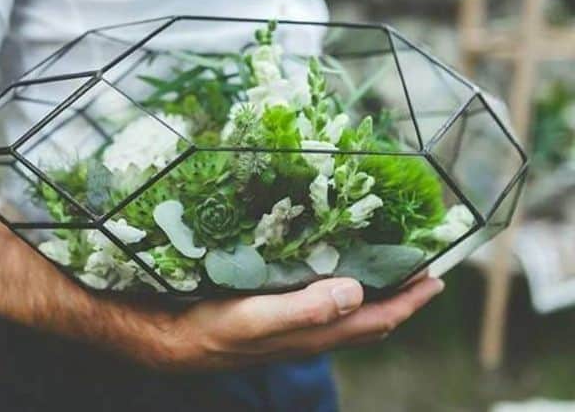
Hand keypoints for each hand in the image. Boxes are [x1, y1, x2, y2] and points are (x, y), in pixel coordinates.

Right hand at [140, 276, 442, 370]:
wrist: (177, 341)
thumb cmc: (212, 327)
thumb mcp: (256, 317)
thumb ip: (305, 309)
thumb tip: (357, 293)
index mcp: (315, 333)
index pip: (378, 319)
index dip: (409, 301)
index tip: (435, 276)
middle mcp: (313, 334)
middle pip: (372, 320)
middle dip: (403, 299)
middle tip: (424, 271)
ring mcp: (298, 329)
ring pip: (352, 316)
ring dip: (378, 296)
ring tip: (392, 273)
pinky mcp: (281, 320)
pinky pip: (328, 309)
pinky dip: (348, 293)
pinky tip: (338, 277)